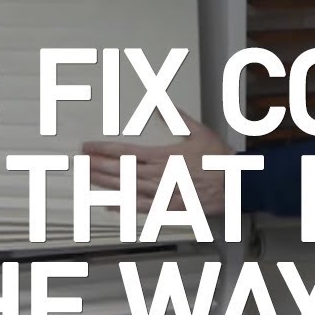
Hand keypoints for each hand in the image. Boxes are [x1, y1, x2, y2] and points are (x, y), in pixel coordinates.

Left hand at [82, 110, 235, 214]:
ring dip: (104, 185)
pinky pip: (142, 209)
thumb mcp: (199, 132)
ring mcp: (163, 193)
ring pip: (127, 189)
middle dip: (96, 166)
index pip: (126, 152)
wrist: (237, 184)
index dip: (103, 149)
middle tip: (78, 163)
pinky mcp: (170, 208)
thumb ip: (176, 118)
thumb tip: (159, 104)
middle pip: (120, 171)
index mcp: (164, 156)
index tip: (87, 147)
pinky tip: (109, 206)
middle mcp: (159, 175)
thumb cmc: (219, 159)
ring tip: (85, 180)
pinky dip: (125, 208)